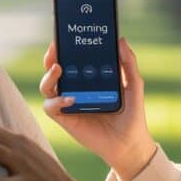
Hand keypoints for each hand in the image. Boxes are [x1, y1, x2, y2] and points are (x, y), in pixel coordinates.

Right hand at [40, 37, 156, 180]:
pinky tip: (70, 98)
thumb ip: (129, 63)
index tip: (64, 37)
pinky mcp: (65, 120)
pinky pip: (51, 107)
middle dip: (50, 58)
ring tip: (59, 69)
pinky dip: (56, 101)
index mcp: (89, 79)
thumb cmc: (132, 114)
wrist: (130, 143)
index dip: (65, 48)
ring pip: (47, 87)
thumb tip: (121, 40)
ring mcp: (68, 104)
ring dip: (48, 76)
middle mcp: (75, 89)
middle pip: (54, 70)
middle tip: (55, 48)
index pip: (72, 60)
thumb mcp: (134, 85)